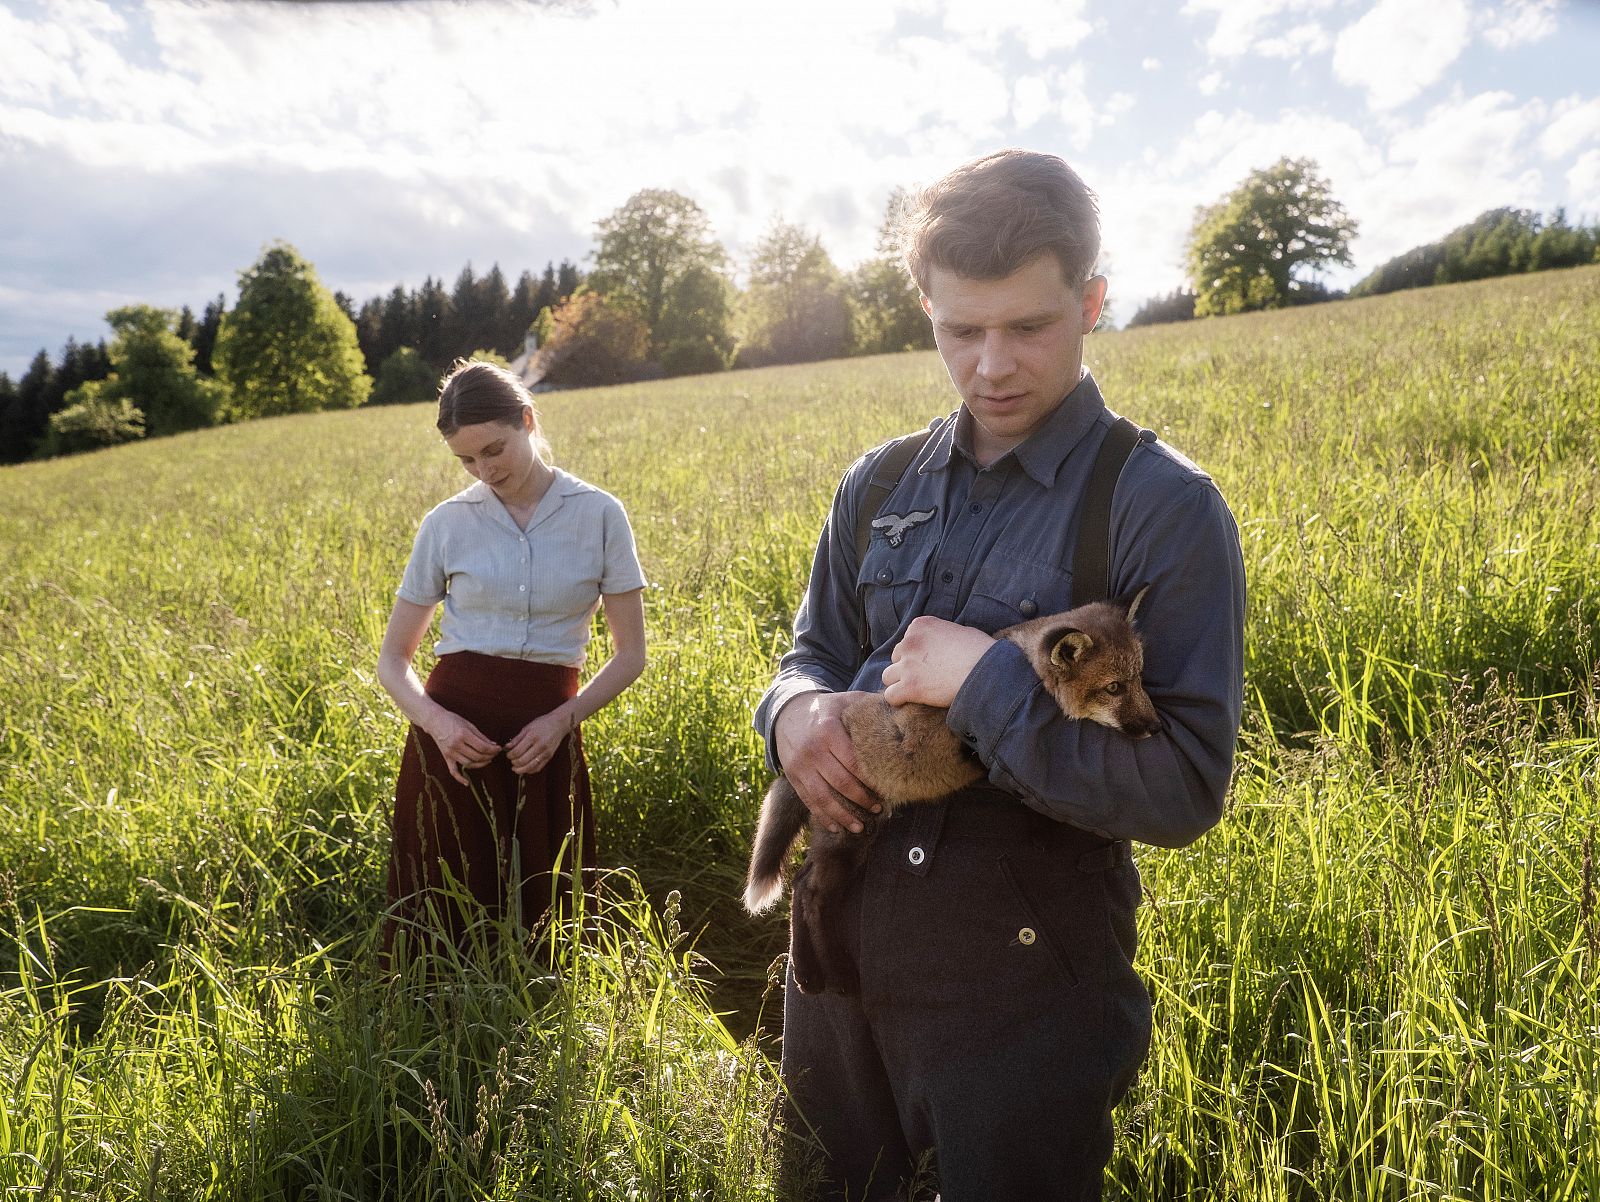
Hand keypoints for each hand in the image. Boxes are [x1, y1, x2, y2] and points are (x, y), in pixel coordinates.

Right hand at [426, 710, 501, 785]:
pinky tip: (467, 783)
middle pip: (477, 756)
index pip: (482, 747)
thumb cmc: (452, 720)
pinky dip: (459, 778)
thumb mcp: (469, 724)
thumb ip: (481, 736)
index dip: (493, 750)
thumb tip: (493, 745)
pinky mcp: (446, 757)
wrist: (434, 721)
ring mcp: (450, 752)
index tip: (498, 748)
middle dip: (489, 757)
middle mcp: (456, 745)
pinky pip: (453, 770)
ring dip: (480, 764)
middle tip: (494, 754)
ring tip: (487, 760)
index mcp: (463, 734)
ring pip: (468, 764)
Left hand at [505, 707, 575, 774]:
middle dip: (514, 762)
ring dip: (520, 770)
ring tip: (515, 768)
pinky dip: (530, 770)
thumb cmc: (542, 724)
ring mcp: (546, 753)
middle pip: (522, 761)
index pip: (517, 751)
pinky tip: (525, 768)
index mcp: (532, 737)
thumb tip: (506, 747)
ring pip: (530, 767)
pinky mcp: (549, 757)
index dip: (510, 755)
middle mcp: (540, 746)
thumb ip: (517, 739)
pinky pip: (538, 768)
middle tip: (511, 760)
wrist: (559, 724)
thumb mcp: (527, 728)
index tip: (508, 754)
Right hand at [773, 691, 880, 834]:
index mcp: (828, 730)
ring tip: (860, 827)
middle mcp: (812, 749)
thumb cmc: (827, 709)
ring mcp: (800, 765)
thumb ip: (871, 705)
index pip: (854, 761)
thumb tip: (902, 706)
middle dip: (862, 800)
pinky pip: (808, 801)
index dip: (871, 779)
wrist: (788, 712)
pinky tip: (836, 827)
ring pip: (823, 797)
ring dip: (842, 816)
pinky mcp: (792, 776)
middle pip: (841, 782)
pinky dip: (823, 817)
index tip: (888, 789)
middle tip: (879, 809)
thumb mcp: (846, 701)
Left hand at [882, 616, 994, 708]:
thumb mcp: (959, 631)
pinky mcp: (910, 687)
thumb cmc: (981, 652)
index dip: (918, 653)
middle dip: (908, 666)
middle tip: (925, 677)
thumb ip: (941, 635)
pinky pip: (891, 695)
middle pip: (897, 657)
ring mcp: (908, 665)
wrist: (987, 673)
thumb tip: (939, 645)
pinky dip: (899, 700)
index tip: (931, 662)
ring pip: (888, 676)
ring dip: (899, 683)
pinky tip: (911, 702)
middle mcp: (910, 642)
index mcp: (921, 625)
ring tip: (916, 690)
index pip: (907, 640)